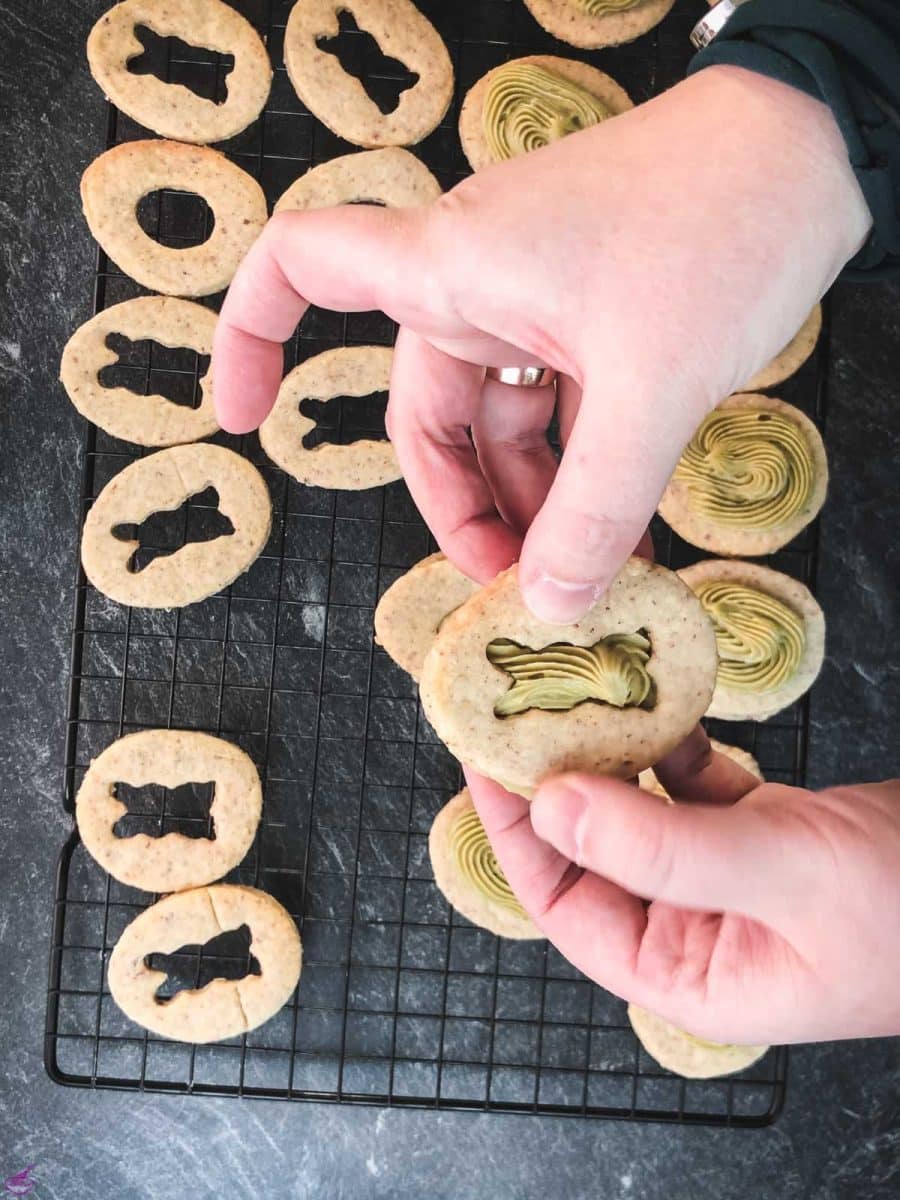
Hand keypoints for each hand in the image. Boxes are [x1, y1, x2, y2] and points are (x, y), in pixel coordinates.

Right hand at [213, 64, 868, 621]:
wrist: (818, 151)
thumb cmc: (721, 227)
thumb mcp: (652, 390)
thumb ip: (596, 508)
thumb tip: (552, 605)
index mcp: (452, 266)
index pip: (301, 267)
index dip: (250, 335)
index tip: (241, 416)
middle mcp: (477, 279)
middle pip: (425, 411)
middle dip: (463, 507)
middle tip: (512, 586)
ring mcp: (534, 296)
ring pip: (499, 422)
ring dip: (535, 502)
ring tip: (589, 575)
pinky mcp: (588, 312)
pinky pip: (557, 407)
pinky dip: (578, 470)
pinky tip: (620, 533)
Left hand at [467, 733, 899, 1044]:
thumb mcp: (782, 873)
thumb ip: (663, 845)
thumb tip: (552, 802)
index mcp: (686, 972)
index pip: (567, 905)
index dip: (519, 833)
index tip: (489, 759)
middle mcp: (696, 927)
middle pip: (596, 849)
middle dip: (560, 780)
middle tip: (526, 706)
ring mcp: (730, 876)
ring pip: (642, 809)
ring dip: (614, 752)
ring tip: (580, 690)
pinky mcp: (764, 832)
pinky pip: (696, 782)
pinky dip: (676, 742)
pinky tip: (662, 701)